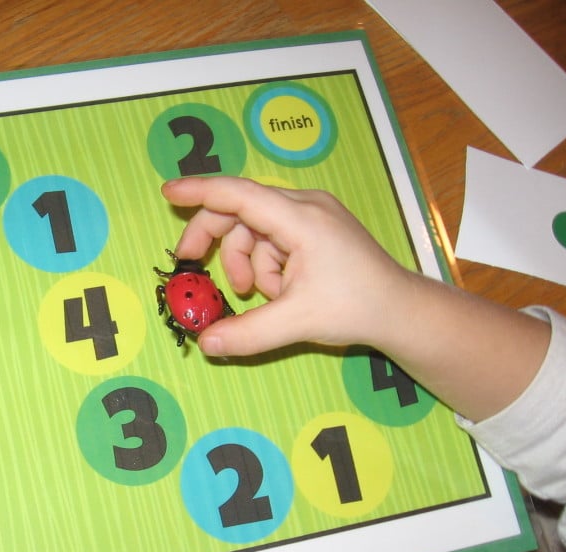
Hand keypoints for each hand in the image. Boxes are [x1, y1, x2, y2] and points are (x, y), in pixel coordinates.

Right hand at [161, 176, 550, 421]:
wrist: (399, 310)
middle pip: (240, 210)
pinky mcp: (315, 228)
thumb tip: (206, 344)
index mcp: (302, 219)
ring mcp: (312, 215)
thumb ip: (247, 332)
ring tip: (258, 295)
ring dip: (246, 262)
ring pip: (254, 228)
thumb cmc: (355, 308)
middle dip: (213, 239)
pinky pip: (272, 237)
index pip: (240, 195)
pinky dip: (265, 264)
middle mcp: (305, 206)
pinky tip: (279, 291)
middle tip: (191, 265)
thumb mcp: (296, 323)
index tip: (167, 193)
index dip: (200, 192)